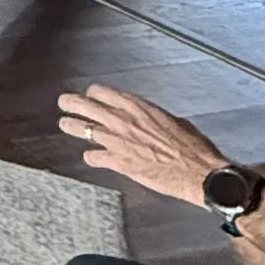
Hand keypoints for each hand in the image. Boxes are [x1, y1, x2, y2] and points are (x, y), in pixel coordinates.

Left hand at [56, 81, 221, 202]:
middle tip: (64, 103)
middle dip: (71, 103)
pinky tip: (91, 157)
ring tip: (65, 124)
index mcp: (138, 107)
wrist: (199, 172)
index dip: (92, 93)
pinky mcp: (118, 162)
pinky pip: (93, 156)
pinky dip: (91, 157)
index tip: (90, 96)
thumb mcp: (174, 121)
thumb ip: (153, 118)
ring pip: (82, 129)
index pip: (101, 92)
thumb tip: (150, 119)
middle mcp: (123, 120)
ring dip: (72, 126)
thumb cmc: (193, 148)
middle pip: (85, 105)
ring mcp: (117, 141)